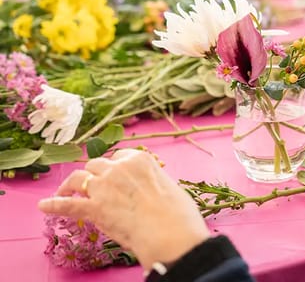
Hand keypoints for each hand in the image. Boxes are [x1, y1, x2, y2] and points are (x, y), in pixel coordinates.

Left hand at [38, 149, 208, 270]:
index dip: (115, 166)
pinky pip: (67, 205)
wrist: (170, 232)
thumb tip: (154, 188)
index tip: (114, 174)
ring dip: (70, 184)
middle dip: (94, 174)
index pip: (120, 157)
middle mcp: (118, 168)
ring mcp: (103, 187)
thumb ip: (155, 182)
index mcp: (140, 160)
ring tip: (64, 191)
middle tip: (93, 185)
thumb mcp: (170, 186)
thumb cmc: (178, 213)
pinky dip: (54, 205)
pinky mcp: (93, 209)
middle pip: (97, 165)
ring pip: (78, 178)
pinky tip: (44, 206)